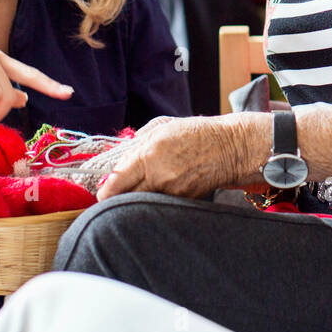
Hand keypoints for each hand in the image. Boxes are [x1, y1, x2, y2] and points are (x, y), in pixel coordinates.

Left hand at [97, 115, 243, 199]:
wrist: (231, 147)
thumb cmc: (197, 133)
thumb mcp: (163, 127)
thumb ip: (139, 142)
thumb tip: (120, 158)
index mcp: (151, 153)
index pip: (117, 181)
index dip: (105, 189)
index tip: (100, 192)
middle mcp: (160, 175)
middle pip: (126, 198)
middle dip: (116, 198)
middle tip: (111, 196)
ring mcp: (173, 191)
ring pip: (143, 203)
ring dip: (136, 200)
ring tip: (136, 192)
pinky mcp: (184, 200)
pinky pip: (161, 204)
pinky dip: (155, 201)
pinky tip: (158, 192)